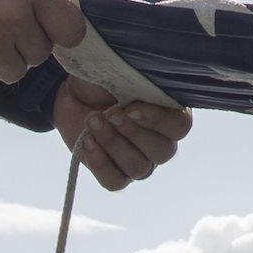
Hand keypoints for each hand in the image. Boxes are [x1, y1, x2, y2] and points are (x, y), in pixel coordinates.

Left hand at [53, 78, 193, 191]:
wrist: (73, 94)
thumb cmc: (103, 78)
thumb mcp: (119, 70)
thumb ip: (138, 75)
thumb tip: (147, 72)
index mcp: (170, 112)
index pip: (180, 125)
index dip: (156, 120)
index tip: (130, 107)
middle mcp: (161, 140)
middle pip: (162, 151)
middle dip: (131, 132)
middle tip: (108, 113)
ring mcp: (140, 160)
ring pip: (139, 167)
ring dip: (113, 144)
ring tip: (92, 121)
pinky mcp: (116, 175)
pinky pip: (115, 182)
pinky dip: (100, 163)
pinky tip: (87, 143)